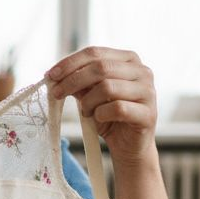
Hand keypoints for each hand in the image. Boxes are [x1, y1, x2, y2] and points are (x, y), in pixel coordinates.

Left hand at [46, 46, 157, 164]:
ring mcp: (148, 92)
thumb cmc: (109, 117)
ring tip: (85, 112)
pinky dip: (101, 114)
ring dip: (88, 101)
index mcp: (128, 60)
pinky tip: (99, 119)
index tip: (50, 75)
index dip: (70, 62)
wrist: (128, 146)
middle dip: (73, 80)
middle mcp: (142, 71)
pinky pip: (117, 108)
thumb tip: (56, 76)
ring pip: (107, 87)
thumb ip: (79, 82)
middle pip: (100, 68)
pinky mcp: (148, 113)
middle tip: (57, 93)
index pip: (95, 53)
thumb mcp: (90, 95)